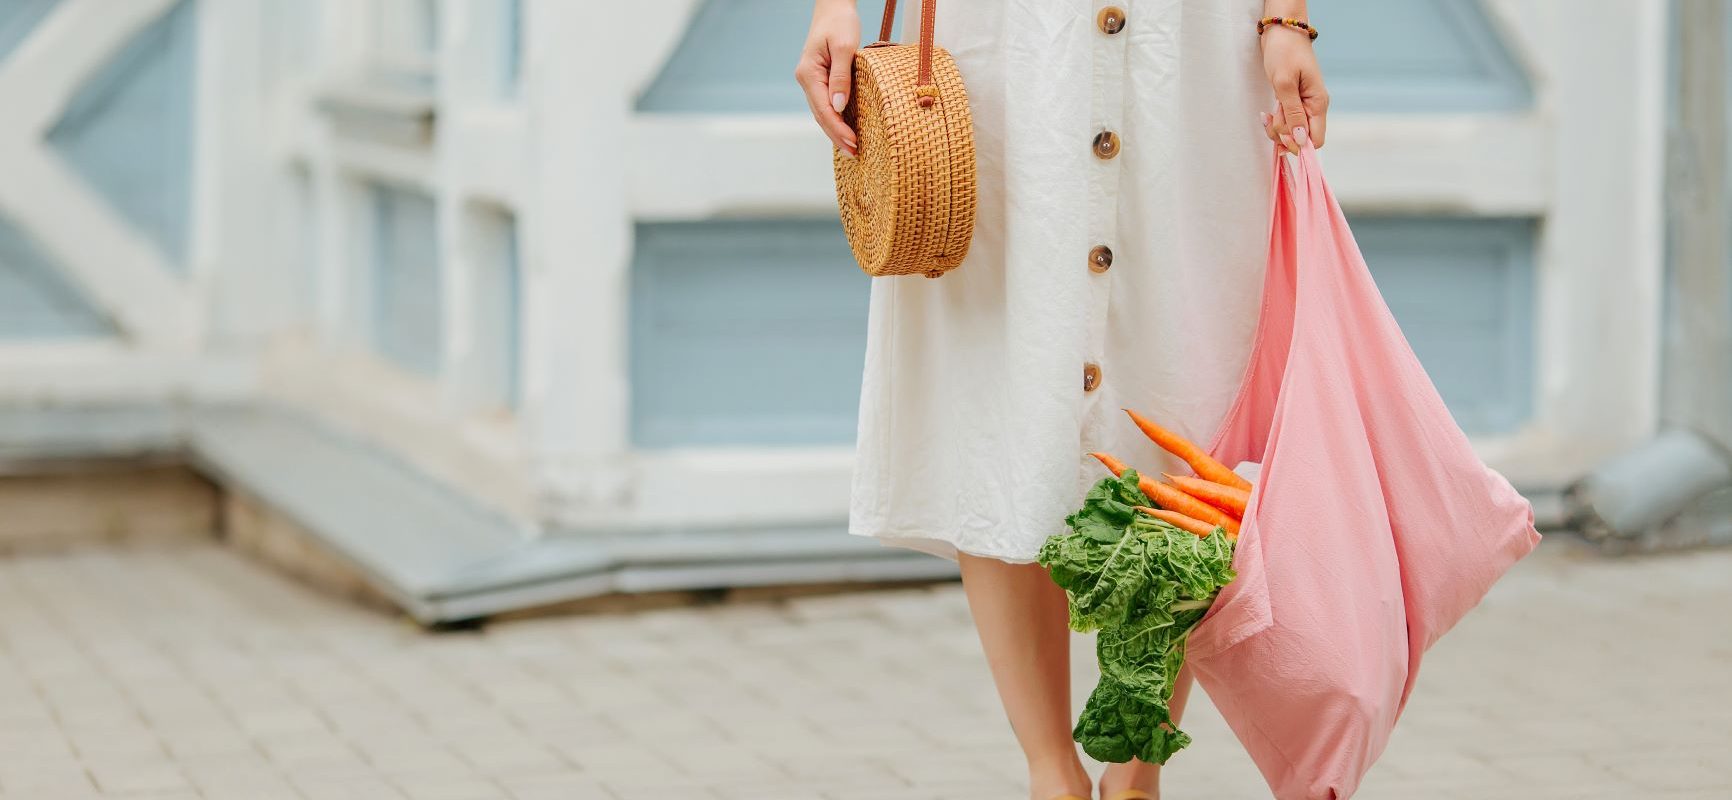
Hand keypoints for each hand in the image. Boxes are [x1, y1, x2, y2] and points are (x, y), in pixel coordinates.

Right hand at [795, 0, 859, 156]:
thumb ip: (841, 78)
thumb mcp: (844, 47)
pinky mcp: (820, 79)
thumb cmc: (839, 23)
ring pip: (822, 112)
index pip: (824, 110)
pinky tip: (846, 129)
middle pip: (821, 116)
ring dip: (836, 131)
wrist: (833, 7)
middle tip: (855, 154)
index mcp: (808, 74)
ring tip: (852, 148)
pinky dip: (836, 119)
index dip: (838, 129)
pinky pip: (826, 104)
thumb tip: (838, 107)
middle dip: (837, 136)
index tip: (854, 143)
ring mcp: (811, 80)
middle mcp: (806, 79)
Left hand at [1260, 25, 1327, 152]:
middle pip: (1301, 138)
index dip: (1298, 144)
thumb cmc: (1284, 52)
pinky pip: (1285, 121)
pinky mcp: (1293, 102)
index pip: (1315, 140)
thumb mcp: (1285, 83)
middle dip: (1283, 135)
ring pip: (1291, 131)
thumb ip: (1292, 113)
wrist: (1281, 32)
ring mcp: (1303, 105)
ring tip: (1268, 112)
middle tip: (1271, 117)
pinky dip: (1274, 121)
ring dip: (1276, 128)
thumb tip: (1300, 140)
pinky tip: (1266, 113)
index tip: (1281, 135)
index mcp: (1318, 103)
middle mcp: (1313, 107)